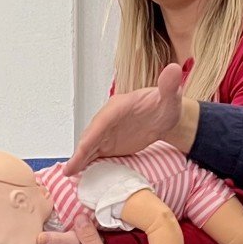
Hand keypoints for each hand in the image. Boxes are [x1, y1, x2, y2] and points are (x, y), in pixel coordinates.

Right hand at [68, 60, 192, 174]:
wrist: (165, 117)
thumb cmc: (166, 105)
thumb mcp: (170, 95)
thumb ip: (169, 84)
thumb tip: (173, 69)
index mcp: (119, 106)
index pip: (102, 121)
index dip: (92, 135)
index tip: (82, 148)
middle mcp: (108, 119)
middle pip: (91, 135)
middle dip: (80, 151)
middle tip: (70, 167)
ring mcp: (107, 132)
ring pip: (89, 145)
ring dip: (79, 159)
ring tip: (69, 173)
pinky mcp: (109, 144)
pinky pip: (95, 153)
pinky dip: (86, 163)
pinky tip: (78, 173)